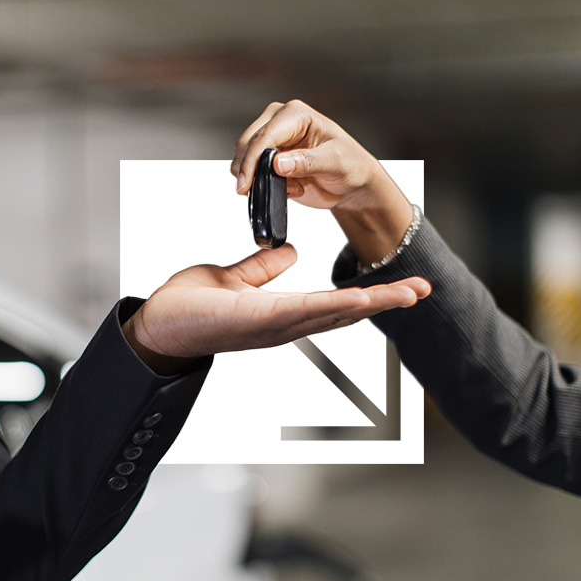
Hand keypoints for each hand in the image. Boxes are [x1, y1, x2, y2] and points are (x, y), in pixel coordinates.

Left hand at [123, 244, 429, 374]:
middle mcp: (285, 325)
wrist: (157, 327)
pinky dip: (332, 307)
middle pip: (344, 314)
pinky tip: (357, 300)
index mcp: (282, 314)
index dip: (368, 296)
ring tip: (406, 293)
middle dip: (385, 302)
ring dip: (370, 305)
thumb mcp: (235, 279)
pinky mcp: (256, 321)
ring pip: (331, 315)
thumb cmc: (191, 307)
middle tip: (423, 289)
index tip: (400, 285)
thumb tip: (289, 253)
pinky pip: (301, 311)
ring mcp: (273, 327)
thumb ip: (263, 268)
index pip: (333, 304)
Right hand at [231, 100, 414, 264]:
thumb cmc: (350, 166)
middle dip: (252, 170)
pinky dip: (263, 184)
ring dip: (260, 179)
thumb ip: (307, 162)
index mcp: (296, 115)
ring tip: (292, 186)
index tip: (246, 183)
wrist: (352, 184)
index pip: (265, 135)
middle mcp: (280, 122)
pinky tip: (289, 188)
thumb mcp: (335, 163)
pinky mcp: (269, 158)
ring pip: (244, 158)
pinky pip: (251, 172)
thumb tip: (277, 163)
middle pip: (247, 144)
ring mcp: (273, 140)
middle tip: (270, 189)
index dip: (252, 160)